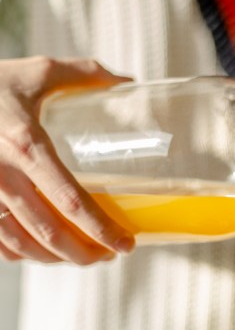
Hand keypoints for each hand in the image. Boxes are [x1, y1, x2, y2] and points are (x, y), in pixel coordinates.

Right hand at [0, 56, 134, 264]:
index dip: (102, 228)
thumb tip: (126, 80)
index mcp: (25, 144)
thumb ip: (83, 73)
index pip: (71, 200)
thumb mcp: (35, 71)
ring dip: (56, 258)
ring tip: (85, 256)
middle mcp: (0, 175)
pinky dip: (22, 253)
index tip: (127, 243)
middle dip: (85, 253)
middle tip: (111, 256)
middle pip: (49, 232)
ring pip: (21, 243)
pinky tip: (43, 251)